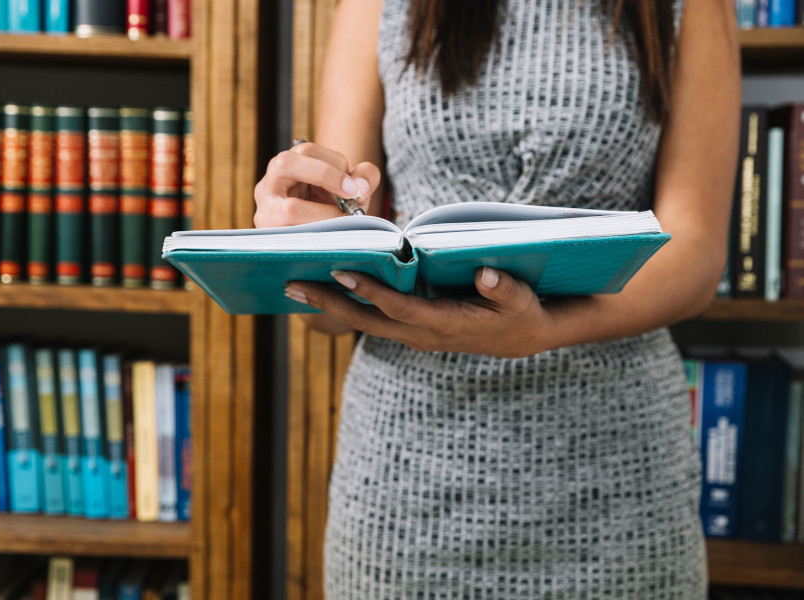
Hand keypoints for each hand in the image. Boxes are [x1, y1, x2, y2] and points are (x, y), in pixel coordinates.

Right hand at [253, 142, 380, 227]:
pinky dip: (318, 235)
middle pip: (286, 163)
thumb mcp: (351, 190)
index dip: (334, 165)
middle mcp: (270, 183)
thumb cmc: (332, 210)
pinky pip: (293, 237)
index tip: (355, 186)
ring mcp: (265, 211)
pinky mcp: (269, 237)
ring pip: (290, 209)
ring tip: (344, 221)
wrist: (316, 242)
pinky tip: (332, 237)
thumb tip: (361, 185)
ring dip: (325, 215)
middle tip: (351, 193)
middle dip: (324, 175)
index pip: (306, 151)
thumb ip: (365, 176)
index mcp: (289, 164)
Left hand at [284, 267, 554, 357]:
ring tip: (295, 286)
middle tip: (291, 285)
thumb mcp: (521, 301)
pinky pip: (374, 319)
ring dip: (331, 306)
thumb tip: (486, 274)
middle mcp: (422, 334)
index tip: (341, 273)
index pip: (399, 308)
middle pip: (367, 321)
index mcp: (444, 325)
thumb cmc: (522, 313)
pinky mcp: (413, 328)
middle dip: (329, 303)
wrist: (524, 337)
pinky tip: (327, 291)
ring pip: (365, 322)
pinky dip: (348, 306)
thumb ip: (504, 289)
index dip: (370, 292)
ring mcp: (415, 334)